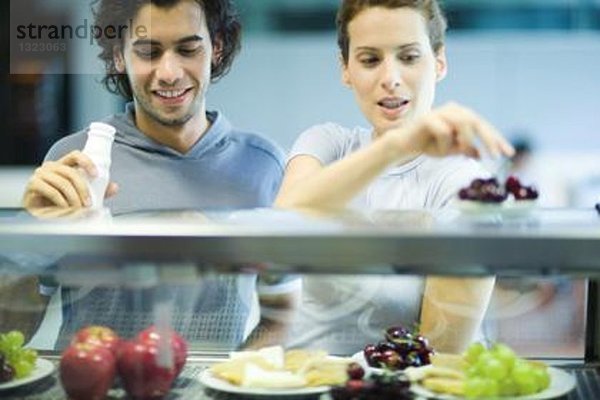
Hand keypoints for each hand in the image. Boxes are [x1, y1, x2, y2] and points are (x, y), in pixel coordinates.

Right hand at [22, 150, 117, 210]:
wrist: (39, 212)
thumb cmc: (61, 200)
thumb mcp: (81, 194)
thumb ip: (98, 190)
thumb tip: (114, 187)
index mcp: (64, 165)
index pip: (76, 155)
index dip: (87, 162)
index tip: (96, 174)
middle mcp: (51, 166)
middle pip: (71, 173)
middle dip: (83, 189)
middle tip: (88, 203)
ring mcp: (41, 174)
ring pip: (62, 183)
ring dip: (73, 198)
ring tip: (78, 209)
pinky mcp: (33, 184)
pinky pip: (51, 191)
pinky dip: (61, 201)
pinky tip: (65, 208)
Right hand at [394, 102, 514, 159]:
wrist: (405, 144)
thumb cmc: (430, 144)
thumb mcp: (452, 149)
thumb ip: (467, 149)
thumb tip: (482, 154)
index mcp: (462, 115)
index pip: (484, 125)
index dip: (496, 139)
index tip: (508, 153)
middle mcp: (454, 109)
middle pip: (477, 122)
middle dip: (489, 139)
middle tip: (496, 156)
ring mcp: (441, 112)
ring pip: (463, 124)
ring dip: (464, 141)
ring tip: (459, 152)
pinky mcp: (428, 118)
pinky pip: (444, 132)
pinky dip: (443, 144)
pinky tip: (436, 149)